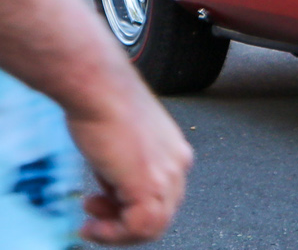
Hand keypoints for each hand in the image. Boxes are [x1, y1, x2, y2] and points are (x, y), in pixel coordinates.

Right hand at [68, 87, 192, 244]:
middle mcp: (177, 164)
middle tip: (97, 218)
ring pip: (154, 226)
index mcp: (174, 154)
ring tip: (93, 224)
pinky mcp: (149, 182)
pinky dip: (115, 234)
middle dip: (123, 223)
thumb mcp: (121, 148)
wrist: (100, 89)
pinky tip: (94, 226)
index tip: (104, 209)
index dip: (130, 211)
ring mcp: (167, 174)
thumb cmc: (105, 105)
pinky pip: (142, 226)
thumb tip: (115, 195)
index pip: (163, 199)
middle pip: (161, 215)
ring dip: (118, 233)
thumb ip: (126, 173)